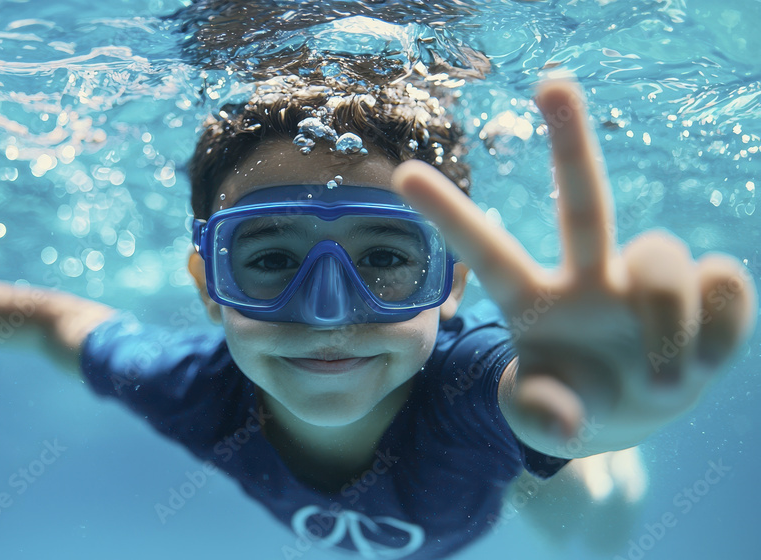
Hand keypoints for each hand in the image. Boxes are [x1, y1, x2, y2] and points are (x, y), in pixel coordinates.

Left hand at [394, 79, 756, 455]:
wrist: (633, 417)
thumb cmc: (570, 408)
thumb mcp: (542, 421)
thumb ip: (539, 415)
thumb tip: (564, 420)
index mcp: (535, 302)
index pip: (489, 251)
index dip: (449, 215)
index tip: (402, 175)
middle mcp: (588, 277)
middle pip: (583, 200)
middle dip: (570, 140)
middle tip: (550, 82)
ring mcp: (645, 283)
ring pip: (665, 257)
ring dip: (668, 320)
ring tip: (662, 383)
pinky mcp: (704, 293)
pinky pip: (725, 282)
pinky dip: (719, 326)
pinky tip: (704, 358)